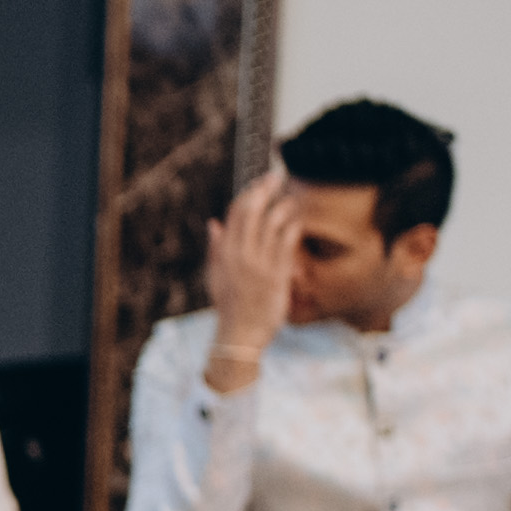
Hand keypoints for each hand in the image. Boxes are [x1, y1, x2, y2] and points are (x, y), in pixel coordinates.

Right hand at [203, 171, 297, 379]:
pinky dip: (291, 228)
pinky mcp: (275, 275)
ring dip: (282, 207)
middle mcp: (239, 255)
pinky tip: (296, 221)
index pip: (234, 214)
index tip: (259, 183)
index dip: (247, 195)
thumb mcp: (215, 276)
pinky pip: (285, 244)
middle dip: (264, 191)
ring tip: (290, 200)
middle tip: (276, 176)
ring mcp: (258, 264)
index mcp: (224, 254)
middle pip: (252, 212)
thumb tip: (214, 223)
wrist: (240, 334)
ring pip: (270, 224)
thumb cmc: (229, 305)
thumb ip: (216, 248)